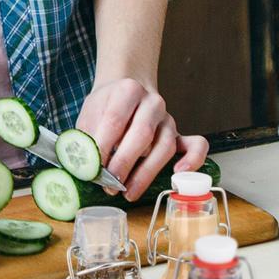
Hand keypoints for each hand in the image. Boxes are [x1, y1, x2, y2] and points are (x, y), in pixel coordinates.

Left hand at [75, 78, 208, 200]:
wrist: (126, 86)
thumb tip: (82, 167)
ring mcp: (168, 118)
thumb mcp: (90, 112)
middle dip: (123, 164)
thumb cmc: (106, 105)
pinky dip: (193, 160)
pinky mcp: (178, 133)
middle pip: (141, 135)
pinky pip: (196, 145)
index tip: (93, 168)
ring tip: (128, 192)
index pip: (115, 120)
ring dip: (146, 173)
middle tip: (109, 185)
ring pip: (165, 146)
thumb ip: (87, 136)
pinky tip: (178, 174)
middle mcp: (152, 102)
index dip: (103, 147)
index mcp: (128, 90)